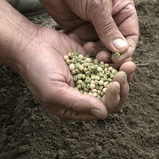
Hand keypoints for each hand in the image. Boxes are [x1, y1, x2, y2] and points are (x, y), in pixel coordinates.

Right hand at [17, 27, 131, 119]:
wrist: (29, 44)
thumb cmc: (37, 70)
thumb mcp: (54, 91)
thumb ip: (78, 103)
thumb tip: (103, 113)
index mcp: (76, 108)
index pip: (103, 109)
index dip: (113, 98)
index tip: (115, 82)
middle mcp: (84, 95)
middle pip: (112, 96)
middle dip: (122, 85)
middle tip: (128, 69)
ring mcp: (89, 78)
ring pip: (113, 80)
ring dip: (123, 74)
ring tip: (129, 63)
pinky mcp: (90, 62)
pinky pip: (108, 65)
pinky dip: (115, 62)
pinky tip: (119, 55)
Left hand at [33, 0, 138, 74]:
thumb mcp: (98, 4)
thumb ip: (109, 28)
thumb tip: (122, 49)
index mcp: (123, 10)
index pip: (130, 35)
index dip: (126, 49)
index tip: (117, 59)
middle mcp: (111, 20)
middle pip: (115, 45)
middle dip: (109, 53)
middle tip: (99, 60)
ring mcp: (94, 26)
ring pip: (100, 47)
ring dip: (94, 52)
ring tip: (86, 51)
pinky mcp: (79, 30)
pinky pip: (83, 45)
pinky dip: (81, 49)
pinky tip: (76, 49)